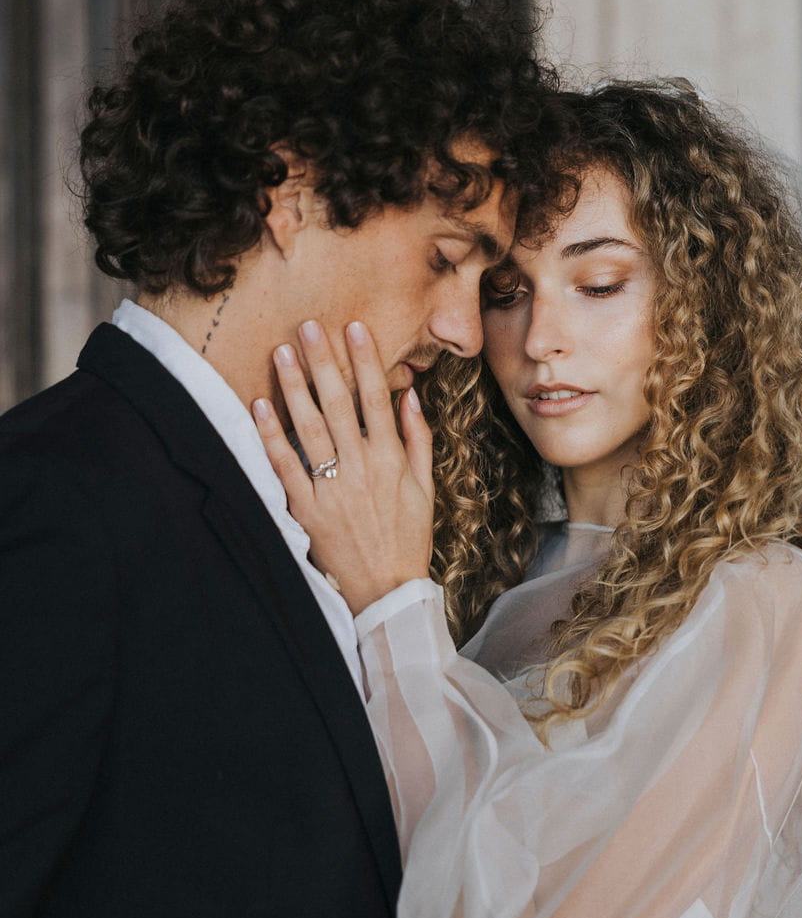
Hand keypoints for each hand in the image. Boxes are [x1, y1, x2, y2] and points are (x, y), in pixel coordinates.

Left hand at [252, 318, 434, 614]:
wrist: (387, 591)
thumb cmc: (408, 538)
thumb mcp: (425, 488)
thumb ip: (417, 440)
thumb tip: (410, 396)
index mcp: (391, 460)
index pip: (376, 399)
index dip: (365, 361)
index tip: (353, 328)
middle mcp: (361, 468)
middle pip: (338, 404)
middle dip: (323, 361)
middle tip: (307, 326)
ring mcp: (332, 488)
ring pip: (309, 428)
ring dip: (294, 387)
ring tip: (282, 353)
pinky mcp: (306, 510)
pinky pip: (285, 466)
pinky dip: (272, 435)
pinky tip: (260, 406)